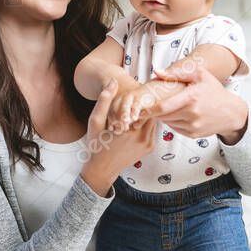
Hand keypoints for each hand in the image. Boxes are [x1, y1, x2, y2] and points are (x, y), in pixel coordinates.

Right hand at [81, 80, 157, 194]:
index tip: (138, 91)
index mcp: (129, 129)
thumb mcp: (95, 121)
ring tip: (140, 107)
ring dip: (148, 114)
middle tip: (142, 96)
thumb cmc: (97, 143)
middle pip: (152, 112)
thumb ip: (104, 100)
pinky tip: (139, 120)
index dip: (142, 96)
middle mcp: (142, 137)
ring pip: (154, 120)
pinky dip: (148, 123)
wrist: (102, 169)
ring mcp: (148, 143)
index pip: (144, 105)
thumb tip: (113, 81)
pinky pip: (153, 130)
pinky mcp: (150, 147)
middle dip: (146, 104)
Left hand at [150, 65, 248, 143]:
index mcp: (191, 98)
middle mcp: (191, 114)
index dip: (149, 109)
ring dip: (163, 116)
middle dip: (154, 111)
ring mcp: (192, 126)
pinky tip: (177, 114)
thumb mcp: (200, 75)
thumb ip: (177, 73)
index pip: (163, 107)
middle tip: (148, 106)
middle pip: (163, 116)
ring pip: (168, 122)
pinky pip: (175, 128)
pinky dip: (172, 122)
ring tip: (165, 107)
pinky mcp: (193, 134)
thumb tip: (157, 72)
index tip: (139, 108)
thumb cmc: (214, 91)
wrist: (231, 112)